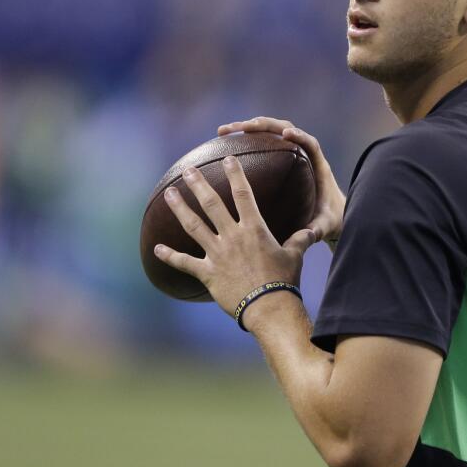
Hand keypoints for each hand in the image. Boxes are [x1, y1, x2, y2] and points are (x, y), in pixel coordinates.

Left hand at [152, 158, 313, 317]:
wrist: (269, 307)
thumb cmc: (284, 281)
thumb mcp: (294, 256)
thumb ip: (299, 239)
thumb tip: (310, 231)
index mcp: (254, 229)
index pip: (243, 194)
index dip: (235, 174)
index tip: (227, 159)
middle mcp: (233, 237)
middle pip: (212, 204)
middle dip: (199, 184)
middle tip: (187, 170)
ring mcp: (217, 254)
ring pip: (194, 226)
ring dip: (180, 208)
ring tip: (169, 194)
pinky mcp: (208, 273)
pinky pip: (185, 262)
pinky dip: (170, 256)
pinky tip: (156, 249)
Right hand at [218, 117, 346, 248]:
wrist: (334, 216)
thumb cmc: (331, 219)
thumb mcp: (325, 225)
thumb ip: (318, 229)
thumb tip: (308, 235)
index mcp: (319, 167)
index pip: (310, 144)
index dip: (299, 136)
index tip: (285, 134)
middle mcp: (305, 156)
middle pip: (284, 129)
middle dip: (262, 125)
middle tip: (240, 128)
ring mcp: (291, 155)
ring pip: (269, 133)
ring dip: (247, 128)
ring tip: (223, 132)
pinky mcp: (279, 159)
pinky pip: (261, 142)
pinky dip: (243, 140)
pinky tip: (223, 144)